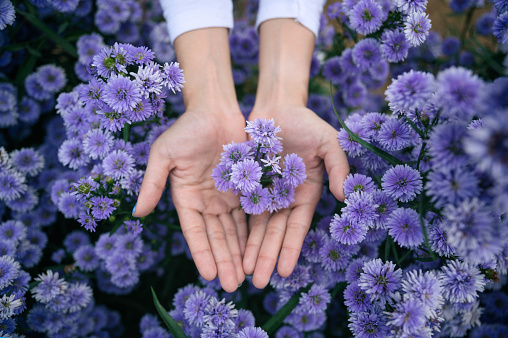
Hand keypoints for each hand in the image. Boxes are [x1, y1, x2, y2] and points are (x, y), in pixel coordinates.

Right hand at [133, 110, 247, 291]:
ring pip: (234, 231)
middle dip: (224, 261)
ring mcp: (226, 196)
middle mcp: (206, 201)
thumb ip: (153, 184)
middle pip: (217, 237)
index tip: (210, 275)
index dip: (202, 253)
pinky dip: (253, 232)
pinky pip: (250, 214)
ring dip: (239, 253)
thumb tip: (138, 214)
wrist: (216, 109)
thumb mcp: (164, 155)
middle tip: (232, 286)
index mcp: (186, 197)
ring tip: (246, 277)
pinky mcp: (245, 188)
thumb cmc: (187, 129)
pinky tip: (258, 250)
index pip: (195, 232)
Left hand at [243, 105, 348, 287]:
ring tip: (243, 273)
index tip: (285, 271)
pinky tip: (231, 248)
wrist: (275, 107)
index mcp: (306, 192)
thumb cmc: (305, 122)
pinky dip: (237, 229)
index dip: (291, 248)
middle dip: (267, 257)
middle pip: (275, 233)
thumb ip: (339, 165)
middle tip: (257, 282)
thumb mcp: (328, 141)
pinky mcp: (247, 186)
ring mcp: (265, 193)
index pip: (297, 226)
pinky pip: (241, 211)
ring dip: (251, 250)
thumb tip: (345, 195)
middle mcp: (285, 198)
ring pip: (256, 227)